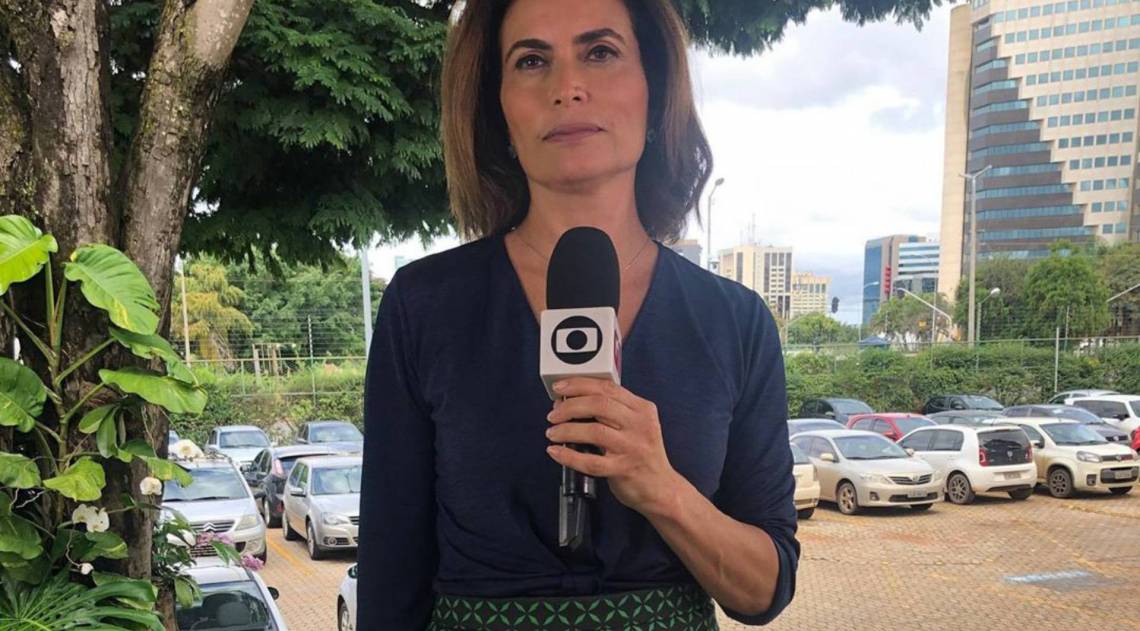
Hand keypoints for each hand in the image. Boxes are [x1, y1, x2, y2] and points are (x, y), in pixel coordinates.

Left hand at [545, 377, 679, 515]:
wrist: (661, 489)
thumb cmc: (642, 455)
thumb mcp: (637, 425)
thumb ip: (613, 411)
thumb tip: (571, 401)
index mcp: (643, 409)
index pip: (608, 388)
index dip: (580, 385)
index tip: (560, 387)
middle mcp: (640, 425)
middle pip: (599, 405)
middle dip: (569, 406)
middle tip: (553, 414)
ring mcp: (633, 448)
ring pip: (594, 431)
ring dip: (566, 429)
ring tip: (552, 432)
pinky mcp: (623, 469)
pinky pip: (590, 462)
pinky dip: (568, 456)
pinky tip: (556, 451)